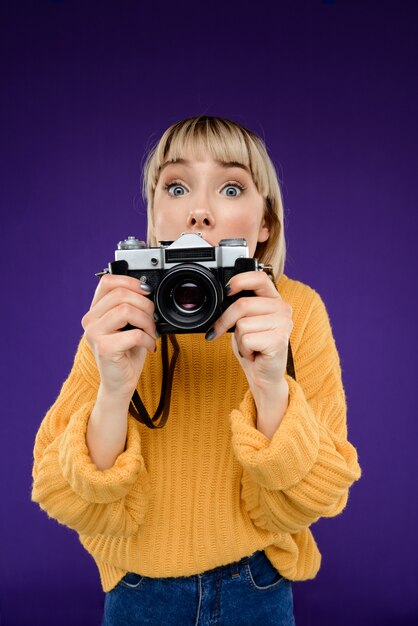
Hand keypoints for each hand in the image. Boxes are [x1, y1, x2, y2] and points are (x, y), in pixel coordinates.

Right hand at [81, 274, 157, 400]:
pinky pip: (134, 334)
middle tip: (152, 319)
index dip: (130, 281)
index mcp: (95, 311)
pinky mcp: (105, 349)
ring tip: (150, 332)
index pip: (107, 281)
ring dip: (147, 321)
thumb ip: (131, 306)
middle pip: (121, 294)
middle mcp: (90, 320)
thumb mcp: (129, 324)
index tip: (146, 291)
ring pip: (127, 310)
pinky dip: (148, 339)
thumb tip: (147, 290)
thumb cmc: (126, 353)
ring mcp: (94, 334)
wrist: (120, 383)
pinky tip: (148, 345)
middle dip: (145, 304)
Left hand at [206, 271, 292, 436]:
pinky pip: (246, 339)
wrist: (263, 375)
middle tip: (218, 331)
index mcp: (274, 299)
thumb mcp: (243, 321)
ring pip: (242, 324)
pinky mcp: (279, 340)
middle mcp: (282, 308)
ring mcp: (283, 324)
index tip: (226, 290)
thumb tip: (222, 295)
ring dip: (238, 339)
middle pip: (242, 304)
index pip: (259, 277)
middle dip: (224, 321)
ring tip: (249, 345)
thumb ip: (239, 306)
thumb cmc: (253, 347)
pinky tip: (255, 353)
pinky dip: (244, 349)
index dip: (240, 280)